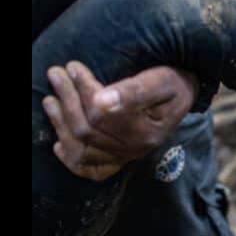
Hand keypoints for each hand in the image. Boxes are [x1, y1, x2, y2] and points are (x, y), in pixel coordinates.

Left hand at [42, 61, 197, 180]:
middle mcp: (135, 150)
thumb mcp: (160, 81)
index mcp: (145, 132)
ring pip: (82, 150)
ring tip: (51, 100)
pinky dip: (71, 159)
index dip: (82, 90)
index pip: (100, 115)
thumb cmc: (173, 84)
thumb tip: (100, 100)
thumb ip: (134, 91)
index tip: (72, 66)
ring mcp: (126, 158)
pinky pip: (90, 170)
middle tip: (56, 74)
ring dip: (60, 126)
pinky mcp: (120, 160)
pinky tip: (58, 143)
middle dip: (67, 101)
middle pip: (87, 131)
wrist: (184, 95)